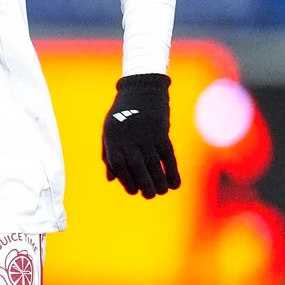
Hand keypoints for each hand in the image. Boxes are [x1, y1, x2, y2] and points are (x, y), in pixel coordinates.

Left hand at [102, 73, 179, 196]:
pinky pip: (168, 156)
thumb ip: (109, 154)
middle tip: (149, 195)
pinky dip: (172, 171)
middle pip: (137, 168)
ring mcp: (145, 135)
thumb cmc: (123, 113)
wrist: (141, 89)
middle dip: (144, 185)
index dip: (126, 181)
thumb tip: (112, 179)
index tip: (134, 191)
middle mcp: (128, 138)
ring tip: (161, 192)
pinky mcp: (161, 132)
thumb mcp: (110, 131)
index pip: (119, 165)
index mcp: (113, 138)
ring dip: (159, 181)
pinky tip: (175, 184)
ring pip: (153, 164)